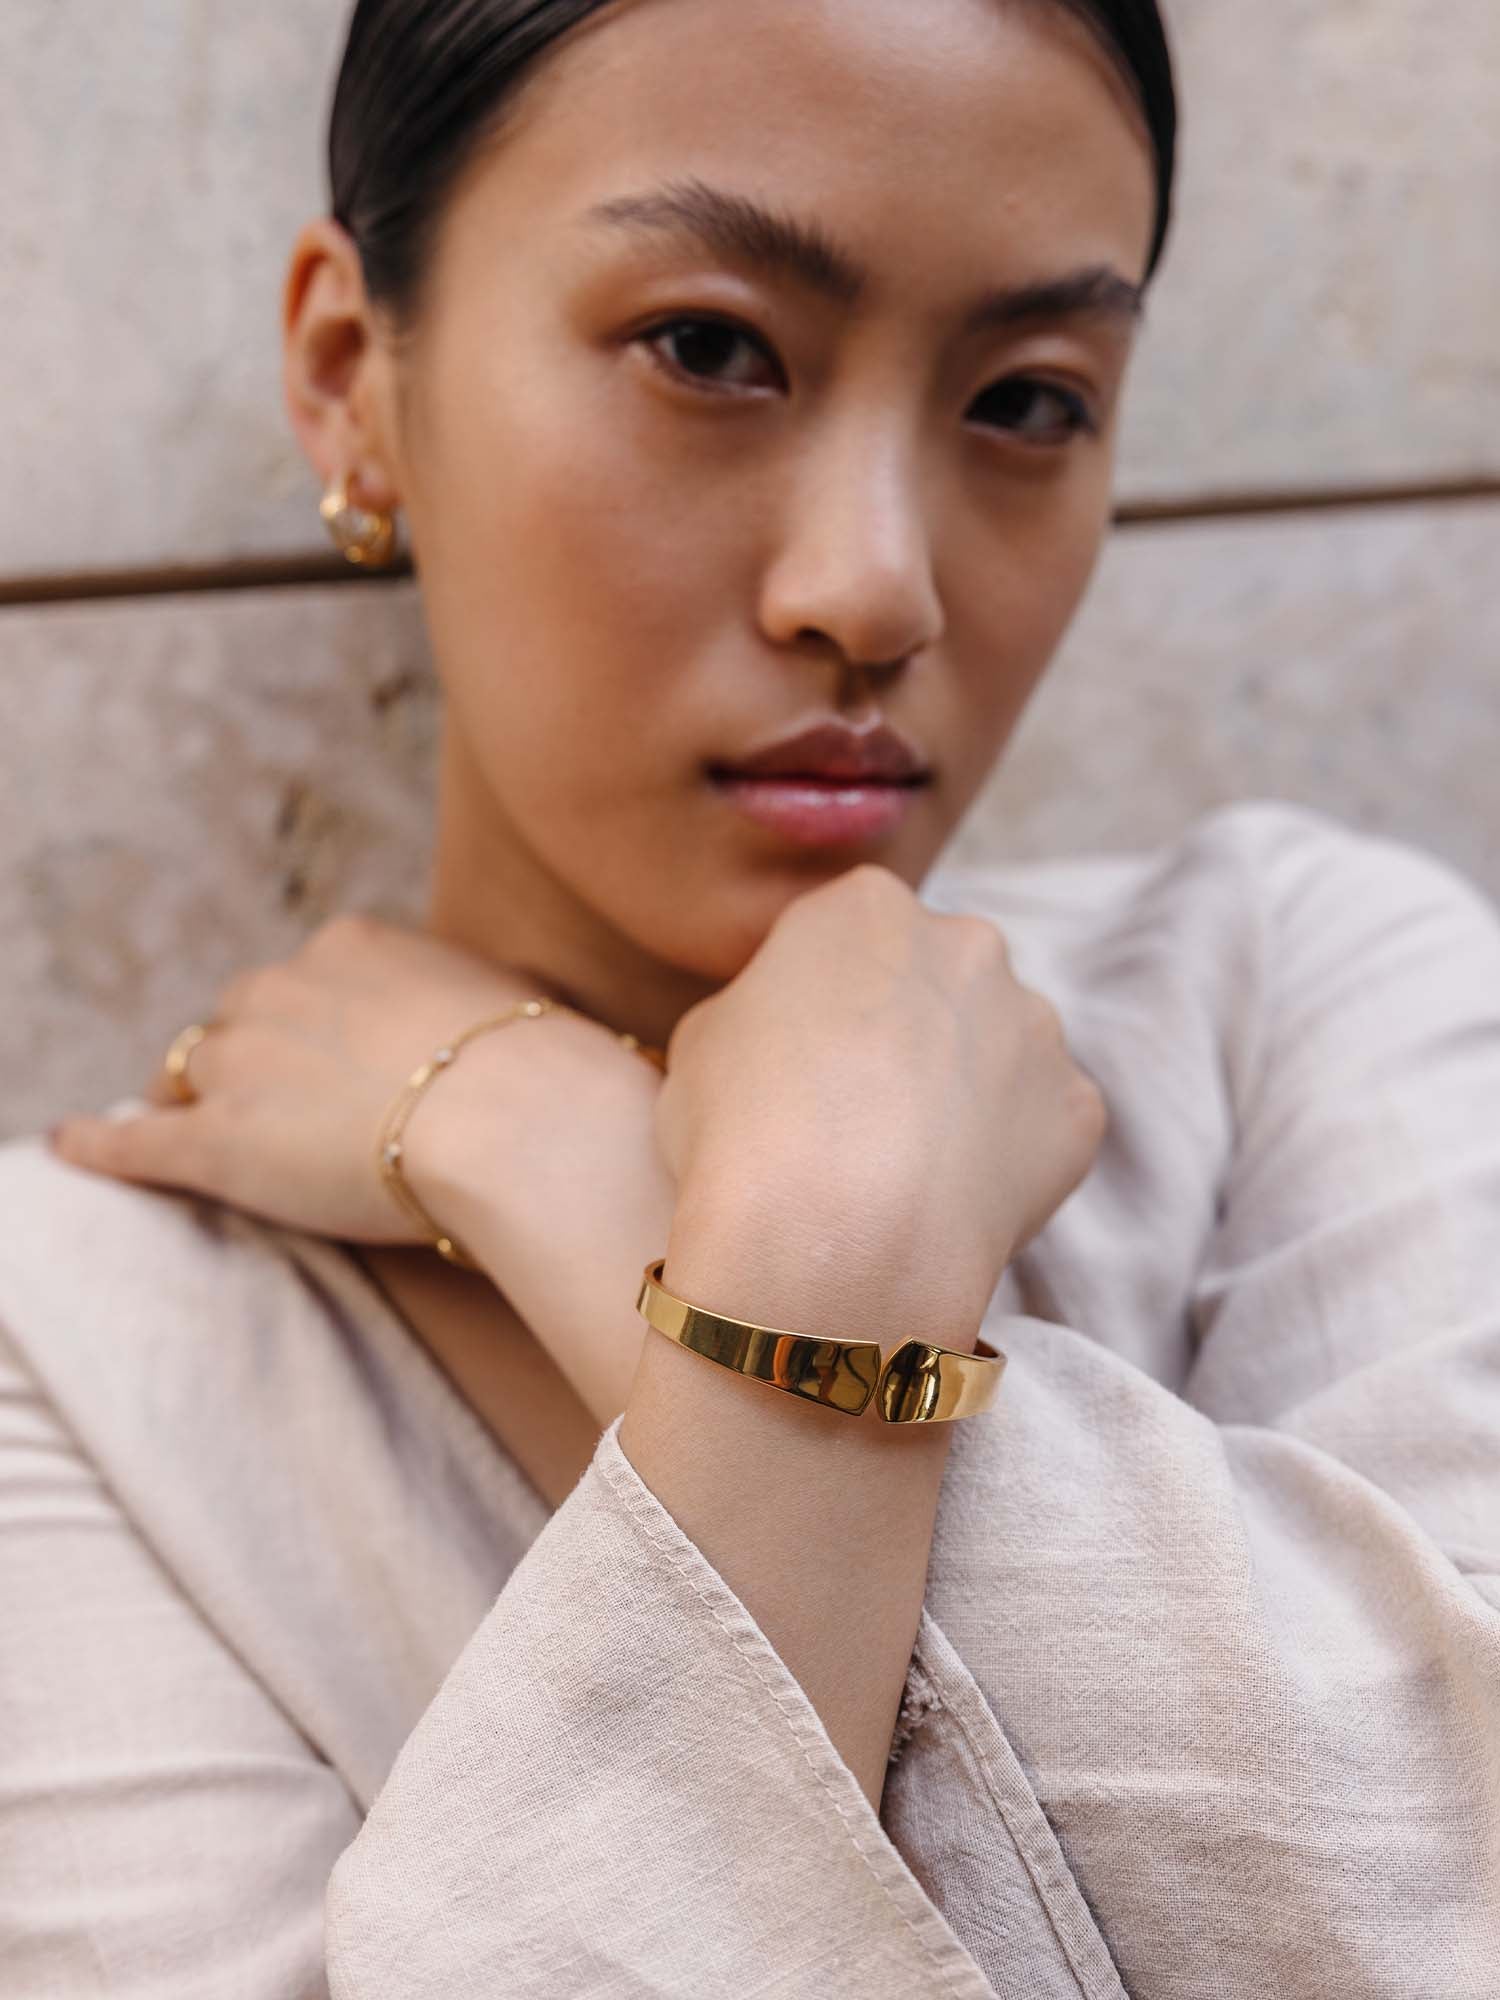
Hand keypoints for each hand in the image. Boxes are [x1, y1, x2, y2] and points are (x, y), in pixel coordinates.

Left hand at [45, 912, 649, 1248]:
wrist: (518, 1120)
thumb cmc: (543, 1069)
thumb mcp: (517, 1001)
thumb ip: (478, 1001)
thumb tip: (507, 1019)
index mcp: (353, 947)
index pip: (303, 981)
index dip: (309, 1026)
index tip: (331, 1060)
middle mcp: (283, 987)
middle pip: (238, 1021)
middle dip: (250, 1059)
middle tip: (283, 1108)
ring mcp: (245, 1064)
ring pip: (193, 1073)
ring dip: (200, 1099)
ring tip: (206, 1133)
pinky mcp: (219, 1144)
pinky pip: (138, 1140)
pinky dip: (101, 1143)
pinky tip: (73, 1146)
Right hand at [655, 863, 1106, 1336]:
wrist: (830, 1241)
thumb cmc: (741, 1134)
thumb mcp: (701, 1043)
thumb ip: (762, 1009)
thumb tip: (786, 1034)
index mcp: (866, 908)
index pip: (850, 938)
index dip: (823, 1006)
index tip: (802, 1066)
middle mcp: (967, 943)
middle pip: (938, 982)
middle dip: (910, 1037)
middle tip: (858, 1120)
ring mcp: (1035, 1023)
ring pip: (999, 1052)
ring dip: (965, 1095)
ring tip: (904, 1177)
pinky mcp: (1077, 1107)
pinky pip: (1040, 1129)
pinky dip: (1004, 1163)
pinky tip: (950, 1208)